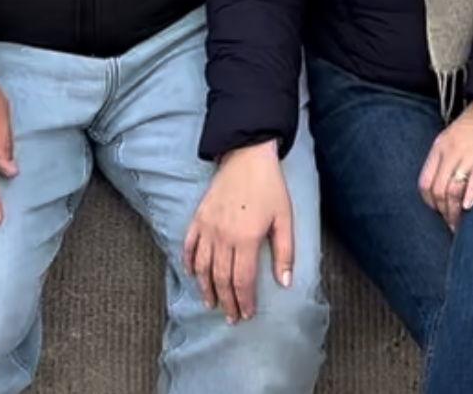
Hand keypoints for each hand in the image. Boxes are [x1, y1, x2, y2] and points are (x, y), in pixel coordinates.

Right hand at [182, 140, 295, 323]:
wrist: (247, 155)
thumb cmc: (270, 187)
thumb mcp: (285, 218)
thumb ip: (284, 252)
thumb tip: (284, 283)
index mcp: (246, 239)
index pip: (242, 281)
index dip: (244, 301)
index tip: (247, 315)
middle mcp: (223, 237)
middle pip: (221, 279)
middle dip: (226, 302)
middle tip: (230, 318)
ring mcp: (208, 227)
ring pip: (202, 267)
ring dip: (205, 289)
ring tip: (210, 303)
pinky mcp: (199, 217)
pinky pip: (189, 245)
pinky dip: (188, 263)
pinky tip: (192, 274)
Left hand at [418, 101, 472, 230]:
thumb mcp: (453, 138)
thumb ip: (445, 160)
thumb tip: (441, 191)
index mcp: (440, 146)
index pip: (425, 182)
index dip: (429, 202)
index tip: (438, 212)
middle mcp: (451, 150)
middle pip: (438, 190)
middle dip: (443, 212)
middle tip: (452, 225)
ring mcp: (469, 153)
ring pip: (454, 189)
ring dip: (456, 212)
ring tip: (461, 226)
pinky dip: (471, 195)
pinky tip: (470, 207)